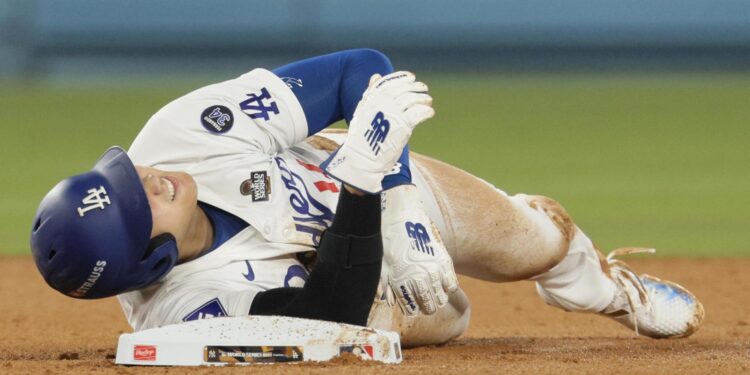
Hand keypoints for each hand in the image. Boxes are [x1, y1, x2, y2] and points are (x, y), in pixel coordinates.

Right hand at [321, 72, 433, 192]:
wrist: (362, 158)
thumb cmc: (362, 136)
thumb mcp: (363, 110)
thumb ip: (372, 92)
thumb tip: (376, 75)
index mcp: (371, 98)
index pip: (390, 82)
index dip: (402, 78)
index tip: (412, 77)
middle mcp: (382, 103)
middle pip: (403, 90)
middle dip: (416, 87)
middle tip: (424, 89)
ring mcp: (392, 113)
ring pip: (413, 100)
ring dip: (423, 99)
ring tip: (428, 101)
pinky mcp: (402, 126)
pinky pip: (418, 113)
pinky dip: (426, 111)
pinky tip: (429, 112)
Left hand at [380, 185, 458, 315]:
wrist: (403, 213)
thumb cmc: (389, 237)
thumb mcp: (382, 262)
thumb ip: (385, 284)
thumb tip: (388, 301)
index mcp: (402, 280)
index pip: (412, 309)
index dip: (412, 310)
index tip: (411, 306)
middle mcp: (420, 277)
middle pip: (430, 306)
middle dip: (427, 307)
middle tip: (424, 303)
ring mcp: (434, 269)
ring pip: (442, 298)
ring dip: (438, 299)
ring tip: (434, 295)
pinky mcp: (444, 259)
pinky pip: (452, 283)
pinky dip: (448, 287)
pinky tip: (443, 285)